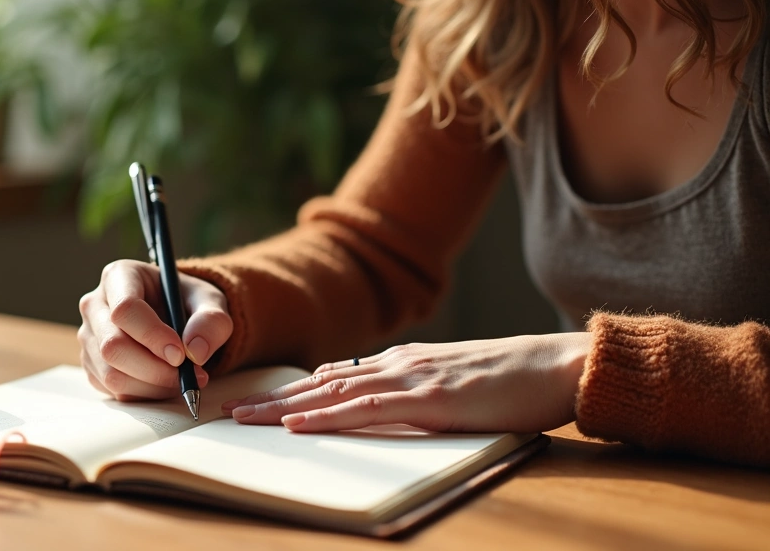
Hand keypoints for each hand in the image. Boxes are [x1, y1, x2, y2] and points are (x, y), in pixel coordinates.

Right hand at [77, 259, 232, 400]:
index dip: (152, 335)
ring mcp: (90, 337)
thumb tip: (195, 351)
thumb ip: (211, 321)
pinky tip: (164, 382)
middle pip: (112, 346)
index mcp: (119, 276)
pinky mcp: (92, 364)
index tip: (180, 354)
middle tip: (187, 374)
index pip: (125, 309)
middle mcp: (95, 305)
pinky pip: (113, 390)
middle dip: (154, 368)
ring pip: (111, 373)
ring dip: (152, 385)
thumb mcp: (209, 301)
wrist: (175, 316)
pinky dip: (144, 394)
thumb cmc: (186, 302)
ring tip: (181, 379)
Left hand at [223, 333, 592, 432]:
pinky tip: (298, 424)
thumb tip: (377, 405)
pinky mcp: (431, 399)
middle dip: (272, 399)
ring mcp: (412, 379)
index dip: (291, 392)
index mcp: (403, 362)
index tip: (256, 404)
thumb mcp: (453, 383)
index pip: (333, 377)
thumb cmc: (513, 380)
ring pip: (332, 393)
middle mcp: (398, 365)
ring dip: (284, 408)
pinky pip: (368, 409)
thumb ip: (415, 392)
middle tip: (229, 412)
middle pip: (320, 383)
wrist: (559, 364)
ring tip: (245, 419)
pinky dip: (328, 416)